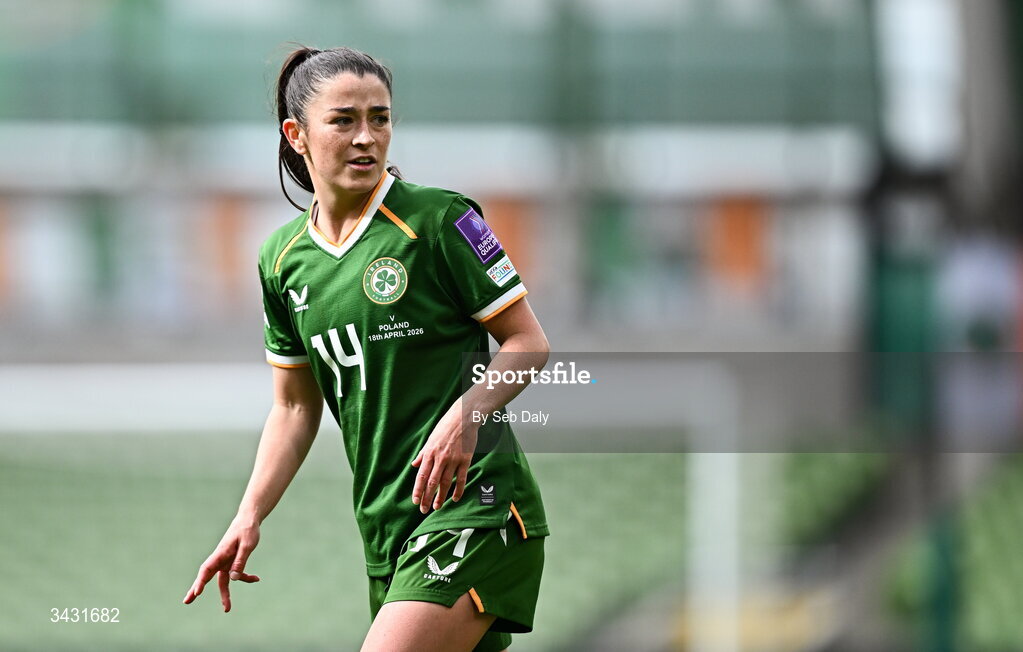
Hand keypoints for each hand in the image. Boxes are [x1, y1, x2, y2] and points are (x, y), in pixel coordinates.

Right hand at [183, 516, 260, 611]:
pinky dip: (246, 577)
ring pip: (222, 580)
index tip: (197, 592)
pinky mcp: (232, 562)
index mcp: (221, 553)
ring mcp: (225, 561)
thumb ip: (240, 561)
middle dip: (196, 589)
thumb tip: (234, 579)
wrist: (249, 520)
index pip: (207, 569)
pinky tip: (257, 578)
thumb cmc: (247, 530)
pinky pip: (236, 574)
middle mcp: (220, 558)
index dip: (201, 581)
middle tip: (187, 601)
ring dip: (224, 594)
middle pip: (206, 576)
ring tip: (227, 609)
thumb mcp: (247, 545)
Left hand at [411, 398, 477, 513]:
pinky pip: (461, 478)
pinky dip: (458, 490)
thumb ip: (423, 454)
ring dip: (441, 497)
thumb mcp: (430, 439)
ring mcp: (453, 460)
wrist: (463, 417)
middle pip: (432, 483)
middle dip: (427, 498)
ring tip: (436, 507)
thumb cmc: (445, 427)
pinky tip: (454, 498)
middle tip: (423, 510)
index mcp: (430, 453)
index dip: (418, 490)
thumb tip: (414, 465)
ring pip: (446, 483)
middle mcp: (440, 458)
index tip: (415, 501)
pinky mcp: (465, 460)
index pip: (422, 476)